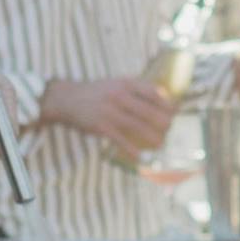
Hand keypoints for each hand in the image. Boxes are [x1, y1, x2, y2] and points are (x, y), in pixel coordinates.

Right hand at [42, 75, 175, 155]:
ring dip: (151, 137)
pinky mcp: (101, 126)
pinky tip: (139, 157)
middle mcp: (118, 96)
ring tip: (160, 143)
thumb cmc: (95, 93)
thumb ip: (135, 88)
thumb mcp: (115, 83)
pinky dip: (130, 149)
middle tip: (169, 128)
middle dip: (162, 121)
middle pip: (148, 111)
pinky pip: (120, 140)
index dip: (165, 103)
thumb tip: (162, 96)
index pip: (152, 92)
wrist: (66, 99)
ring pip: (137, 126)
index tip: (173, 111)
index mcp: (124, 84)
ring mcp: (109, 112)